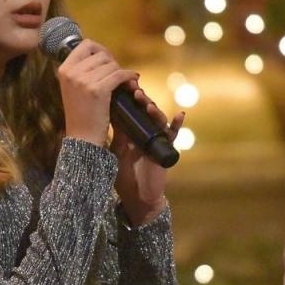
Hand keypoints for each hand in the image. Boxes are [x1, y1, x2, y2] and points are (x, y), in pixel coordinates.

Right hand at [56, 39, 136, 146]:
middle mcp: (71, 72)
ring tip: (125, 81)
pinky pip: (119, 74)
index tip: (108, 61)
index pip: (85, 45)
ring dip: (122, 72)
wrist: (82, 138)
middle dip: (113, 63)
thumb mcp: (73, 88)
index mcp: (64, 69)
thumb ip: (81, 70)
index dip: (100, 50)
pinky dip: (129, 76)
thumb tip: (101, 54)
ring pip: (112, 64)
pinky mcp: (98, 90)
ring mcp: (83, 80)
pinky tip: (132, 81)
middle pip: (101, 54)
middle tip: (118, 75)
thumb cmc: (81, 114)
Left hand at [112, 75, 182, 225]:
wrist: (136, 197)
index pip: (132, 109)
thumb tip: (105, 112)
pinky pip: (173, 135)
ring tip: (146, 103)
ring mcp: (156, 139)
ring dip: (154, 109)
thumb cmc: (124, 175)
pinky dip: (177, 125)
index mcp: (132, 131)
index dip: (128, 98)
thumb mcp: (116, 151)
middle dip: (141, 99)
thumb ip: (115, 133)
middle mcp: (146, 132)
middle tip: (134, 90)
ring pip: (158, 119)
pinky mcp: (165, 149)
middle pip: (145, 110)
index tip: (121, 88)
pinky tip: (179, 115)